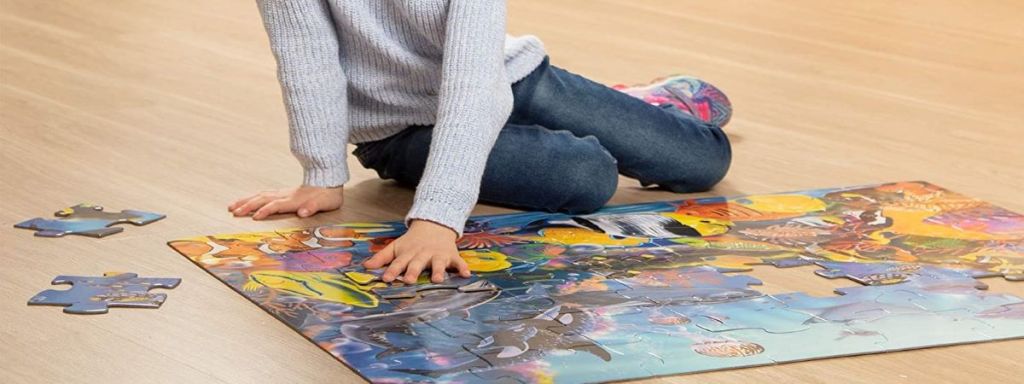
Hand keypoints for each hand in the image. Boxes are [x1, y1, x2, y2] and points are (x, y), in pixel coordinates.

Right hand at [228, 185, 343, 219]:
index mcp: (294, 199)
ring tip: (231, 206)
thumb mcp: (325, 203)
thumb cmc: (328, 195)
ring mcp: (283, 193)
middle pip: (263, 199)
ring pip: (260, 195)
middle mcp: (285, 195)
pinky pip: (264, 194)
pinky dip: (252, 197)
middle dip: (247, 205)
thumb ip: (313, 207)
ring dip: (246, 201)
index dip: (265, 210)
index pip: (276, 205)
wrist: (329, 179)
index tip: (254, 218)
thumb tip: (303, 212)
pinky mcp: (282, 193)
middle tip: (233, 212)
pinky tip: (246, 200)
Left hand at [363, 220, 470, 283]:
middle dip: (413, 271)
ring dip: (438, 271)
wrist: (434, 225)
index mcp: (408, 254)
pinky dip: (463, 268)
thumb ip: (381, 258)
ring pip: (438, 263)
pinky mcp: (451, 256)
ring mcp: (438, 255)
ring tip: (437, 280)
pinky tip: (466, 274)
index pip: (398, 263)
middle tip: (409, 280)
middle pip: (417, 263)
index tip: (386, 279)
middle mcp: (422, 255)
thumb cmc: (412, 241)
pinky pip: (458, 262)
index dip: (392, 270)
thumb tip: (365, 267)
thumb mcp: (396, 247)